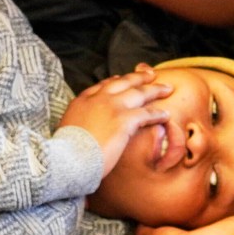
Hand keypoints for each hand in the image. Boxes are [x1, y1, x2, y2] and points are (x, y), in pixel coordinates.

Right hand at [58, 65, 171, 179]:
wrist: (68, 160)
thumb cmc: (66, 153)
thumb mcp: (68, 130)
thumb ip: (80, 123)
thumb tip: (85, 130)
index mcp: (82, 100)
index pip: (103, 85)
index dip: (115, 81)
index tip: (123, 78)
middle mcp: (98, 99)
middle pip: (123, 82)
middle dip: (139, 77)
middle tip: (151, 74)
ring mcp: (112, 108)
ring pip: (138, 93)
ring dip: (155, 90)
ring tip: (167, 89)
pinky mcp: (123, 120)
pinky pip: (146, 113)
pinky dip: (158, 113)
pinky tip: (166, 115)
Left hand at [136, 194, 233, 234]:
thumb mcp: (150, 234)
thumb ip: (143, 226)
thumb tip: (134, 217)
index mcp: (196, 229)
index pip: (203, 216)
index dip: (203, 203)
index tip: (204, 188)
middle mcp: (215, 228)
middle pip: (226, 212)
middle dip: (230, 199)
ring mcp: (232, 228)